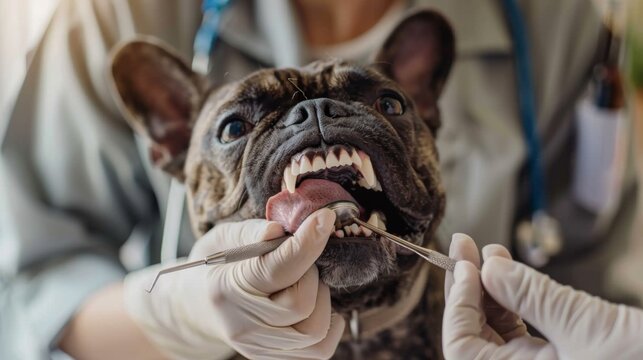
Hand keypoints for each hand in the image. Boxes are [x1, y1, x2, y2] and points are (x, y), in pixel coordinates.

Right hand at [123, 208, 344, 359]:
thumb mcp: (224, 239)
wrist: (196, 307)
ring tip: (303, 282)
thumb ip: (252, 232)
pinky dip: (330, 323)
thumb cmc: (216, 267)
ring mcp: (259, 347)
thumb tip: (279, 229)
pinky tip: (315, 304)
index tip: (325, 219)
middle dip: (311, 274)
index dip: (307, 243)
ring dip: (320, 299)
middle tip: (298, 261)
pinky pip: (321, 349)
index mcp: (227, 289)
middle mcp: (243, 326)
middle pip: (301, 304)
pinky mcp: (274, 358)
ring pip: (316, 330)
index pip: (278, 269)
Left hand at [443, 234, 642, 359]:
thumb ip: (532, 297)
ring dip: (490, 292)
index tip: (463, 263)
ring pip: (498, 335)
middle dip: (468, 291)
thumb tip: (486, 267)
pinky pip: (523, 336)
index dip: (456, 304)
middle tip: (463, 246)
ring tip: (488, 252)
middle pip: (475, 339)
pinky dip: (515, 303)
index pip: (461, 349)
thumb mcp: (586, 326)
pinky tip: (510, 271)